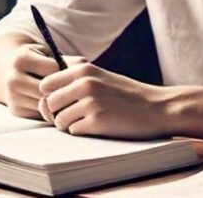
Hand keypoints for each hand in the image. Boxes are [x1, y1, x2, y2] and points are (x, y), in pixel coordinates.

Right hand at [3, 43, 84, 119]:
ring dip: (57, 102)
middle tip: (69, 87)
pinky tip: (54, 104)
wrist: (13, 71)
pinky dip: (50, 111)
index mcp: (21, 59)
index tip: (62, 70)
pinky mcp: (16, 111)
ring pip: (44, 104)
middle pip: (47, 89)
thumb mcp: (49, 54)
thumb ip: (67, 60)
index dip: (61, 70)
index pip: (52, 69)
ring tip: (65, 96)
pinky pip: (40, 114)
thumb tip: (86, 65)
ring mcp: (12, 96)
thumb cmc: (38, 61)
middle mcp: (12, 78)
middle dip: (60, 89)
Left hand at [37, 63, 170, 138]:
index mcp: (83, 70)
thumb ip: (75, 81)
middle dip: (56, 114)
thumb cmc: (127, 94)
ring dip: (69, 125)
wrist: (157, 107)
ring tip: (86, 122)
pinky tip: (96, 127)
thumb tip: (45, 97)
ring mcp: (90, 102)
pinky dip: (81, 132)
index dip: (49, 96)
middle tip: (72, 117)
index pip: (45, 83)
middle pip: (48, 104)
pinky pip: (73, 131)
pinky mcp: (97, 121)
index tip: (60, 103)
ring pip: (59, 120)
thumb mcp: (100, 77)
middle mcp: (84, 84)